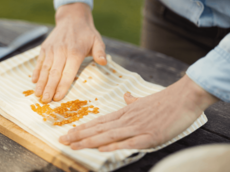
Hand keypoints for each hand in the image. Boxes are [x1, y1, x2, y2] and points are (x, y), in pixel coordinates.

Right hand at [32, 3, 106, 102]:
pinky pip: (39, 61)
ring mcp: (52, 49)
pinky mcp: (45, 47)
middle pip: (54, 74)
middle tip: (45, 101)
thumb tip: (104, 63)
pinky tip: (33, 81)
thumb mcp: (97, 40)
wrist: (72, 18)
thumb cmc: (86, 33)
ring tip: (37, 95)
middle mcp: (61, 52)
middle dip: (49, 89)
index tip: (57, 98)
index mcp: (75, 53)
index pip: (68, 74)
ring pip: (45, 69)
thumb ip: (100, 52)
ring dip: (40, 83)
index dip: (62, 87)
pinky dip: (36, 71)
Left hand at [59, 75, 217, 150]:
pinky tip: (101, 148)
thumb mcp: (144, 99)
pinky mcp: (150, 135)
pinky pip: (128, 142)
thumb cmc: (164, 100)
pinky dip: (114, 145)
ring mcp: (137, 127)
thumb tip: (126, 97)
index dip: (83, 127)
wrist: (184, 96)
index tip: (69, 131)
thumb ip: (133, 101)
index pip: (99, 121)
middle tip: (62, 140)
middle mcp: (127, 119)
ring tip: (73, 145)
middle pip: (99, 128)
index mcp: (125, 112)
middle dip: (79, 135)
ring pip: (108, 135)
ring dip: (89, 141)